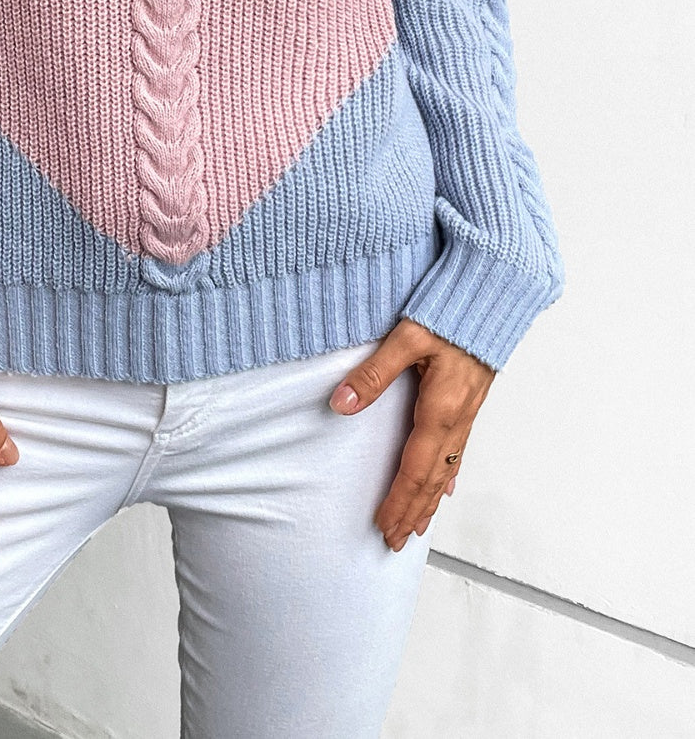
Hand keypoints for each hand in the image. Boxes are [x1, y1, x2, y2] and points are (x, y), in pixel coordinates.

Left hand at [327, 318, 494, 551]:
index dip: (399, 501)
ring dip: (430, 500)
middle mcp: (457, 418)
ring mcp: (467, 413)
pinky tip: (445, 485)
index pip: (414, 469)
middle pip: (432, 478)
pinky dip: (449, 473)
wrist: (495, 296)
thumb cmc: (453, 312)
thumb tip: (341, 403)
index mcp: (440, 408)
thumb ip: (374, 373)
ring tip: (418, 525)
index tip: (384, 525)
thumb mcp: (407, 337)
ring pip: (447, 468)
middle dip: (414, 512)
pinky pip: (459, 450)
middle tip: (396, 540)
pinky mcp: (471, 403)